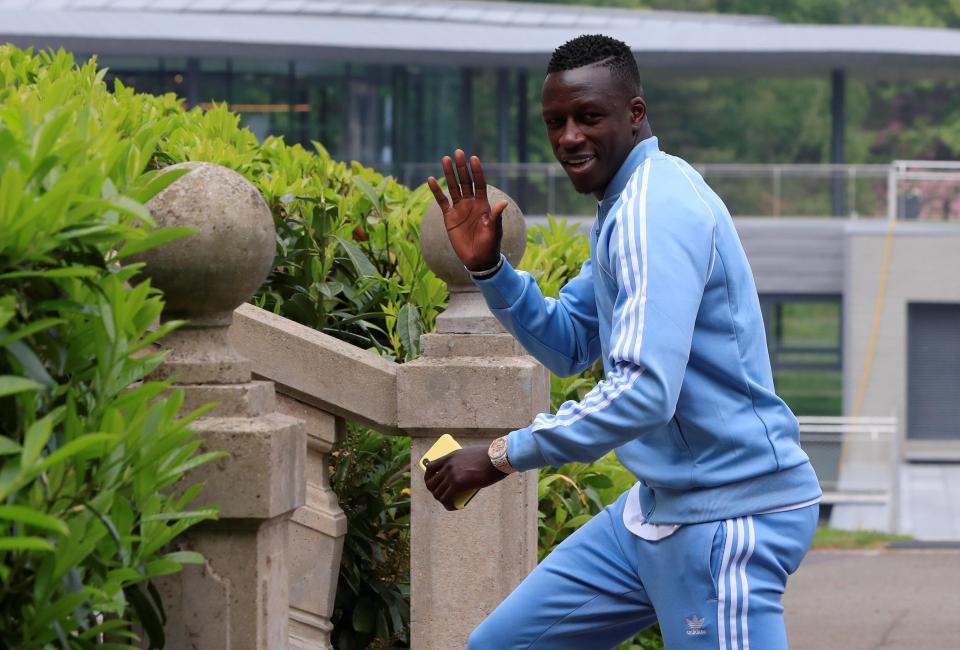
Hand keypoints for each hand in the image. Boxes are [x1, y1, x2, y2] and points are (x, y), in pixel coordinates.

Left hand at [423, 444, 506, 510]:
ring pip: (438, 492)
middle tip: (442, 495)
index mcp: (450, 456)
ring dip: (442, 500)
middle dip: (434, 491)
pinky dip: (448, 505)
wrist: (497, 458)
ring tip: (449, 502)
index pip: (431, 467)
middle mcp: (448, 465)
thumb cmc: (490, 457)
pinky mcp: (458, 484)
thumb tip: (462, 473)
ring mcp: (451, 474)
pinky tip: (453, 507)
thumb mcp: (471, 455)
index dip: (428, 477)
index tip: (432, 483)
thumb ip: (462, 462)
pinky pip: (447, 498)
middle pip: (431, 482)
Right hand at [427, 149, 507, 272]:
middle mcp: (470, 203)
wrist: (478, 259)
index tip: (473, 158)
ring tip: (445, 159)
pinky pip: (442, 201)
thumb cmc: (489, 245)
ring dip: (449, 174)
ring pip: (453, 188)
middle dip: (461, 167)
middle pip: (465, 181)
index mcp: (483, 204)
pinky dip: (436, 191)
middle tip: (458, 152)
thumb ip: (495, 216)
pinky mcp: (449, 217)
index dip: (477, 171)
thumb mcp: (494, 230)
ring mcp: (459, 209)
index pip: (479, 183)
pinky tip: (431, 180)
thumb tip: (502, 202)